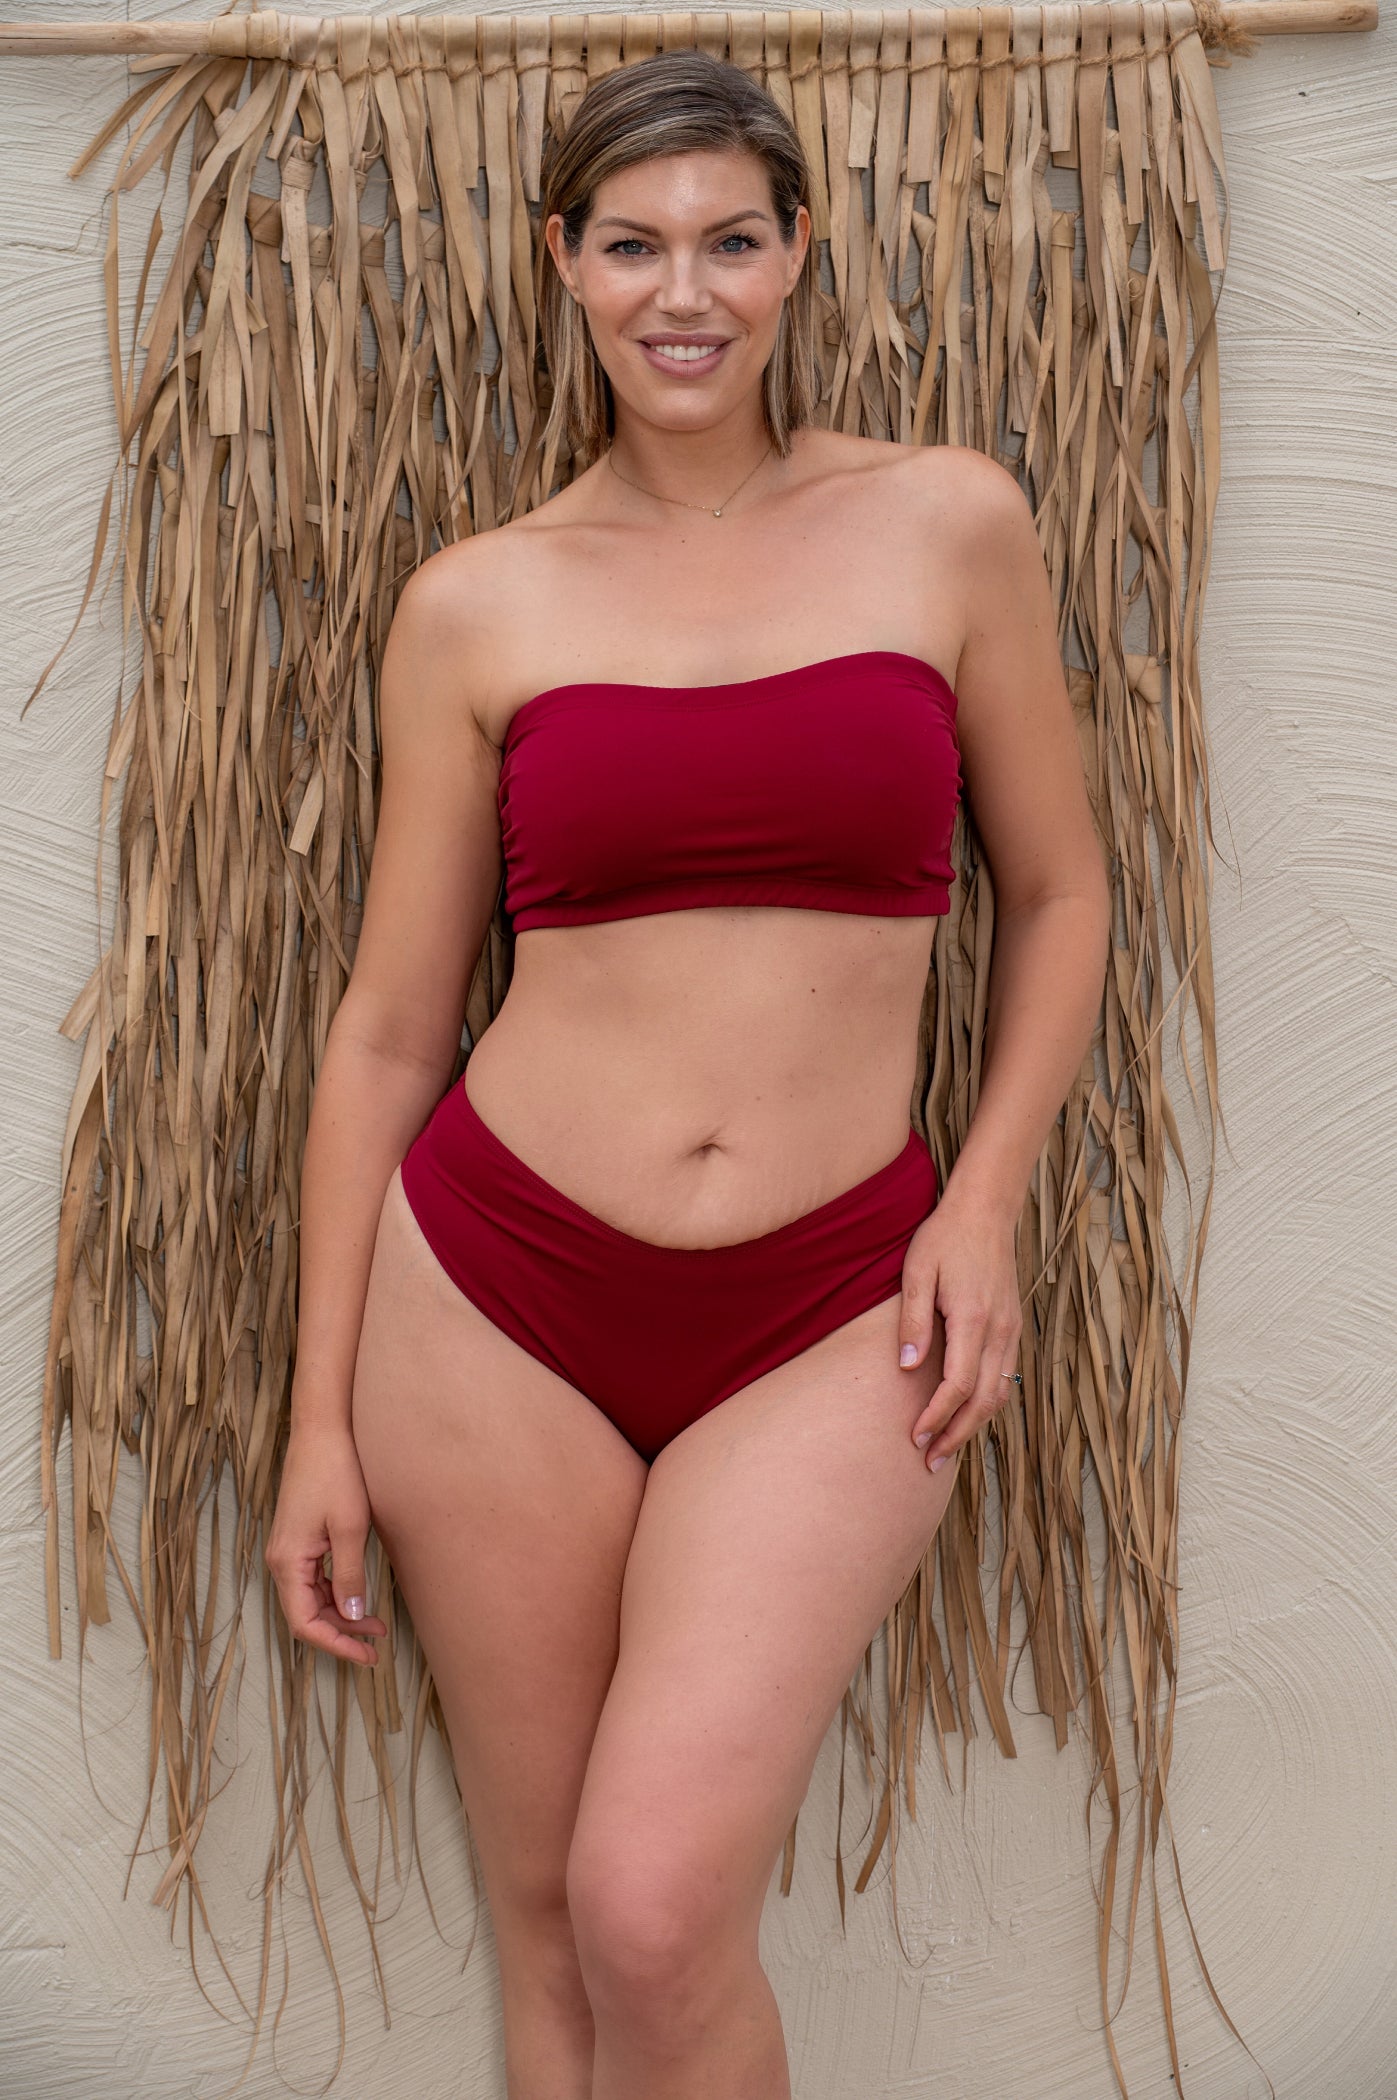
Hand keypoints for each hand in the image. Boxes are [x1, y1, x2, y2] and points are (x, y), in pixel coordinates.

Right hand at [264, 1421, 388, 1664]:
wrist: (323, 1431)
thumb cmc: (336, 1473)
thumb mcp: (351, 1528)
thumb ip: (350, 1575)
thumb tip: (354, 1615)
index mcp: (287, 1562)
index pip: (304, 1623)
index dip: (335, 1645)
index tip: (366, 1656)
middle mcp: (280, 1560)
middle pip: (306, 1615)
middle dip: (341, 1633)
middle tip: (378, 1644)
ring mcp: (288, 1550)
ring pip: (310, 1599)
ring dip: (341, 1614)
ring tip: (377, 1625)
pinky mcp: (298, 1539)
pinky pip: (313, 1580)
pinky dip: (336, 1593)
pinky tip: (360, 1596)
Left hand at [897, 1184, 1023, 1472]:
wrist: (986, 1211)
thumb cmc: (944, 1238)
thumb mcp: (916, 1272)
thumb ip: (912, 1321)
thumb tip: (907, 1368)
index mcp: (972, 1319)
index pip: (958, 1386)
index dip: (937, 1418)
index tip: (916, 1437)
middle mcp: (998, 1330)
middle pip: (984, 1401)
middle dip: (957, 1435)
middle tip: (930, 1461)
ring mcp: (1011, 1330)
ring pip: (1000, 1393)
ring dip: (974, 1424)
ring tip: (947, 1447)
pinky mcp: (1014, 1326)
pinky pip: (1005, 1376)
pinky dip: (988, 1403)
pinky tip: (968, 1414)